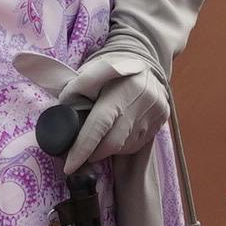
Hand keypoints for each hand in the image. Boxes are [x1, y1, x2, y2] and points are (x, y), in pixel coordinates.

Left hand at [49, 42, 170, 171]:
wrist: (144, 60)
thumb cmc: (110, 70)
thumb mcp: (89, 72)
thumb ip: (76, 89)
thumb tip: (62, 111)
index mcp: (121, 89)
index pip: (99, 125)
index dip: (83, 148)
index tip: (69, 166)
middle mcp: (142, 101)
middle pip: (113, 142)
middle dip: (93, 152)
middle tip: (81, 152)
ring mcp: (156, 110)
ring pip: (126, 145)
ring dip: (109, 147)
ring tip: (102, 135)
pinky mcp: (163, 117)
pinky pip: (138, 142)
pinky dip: (124, 143)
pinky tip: (119, 130)